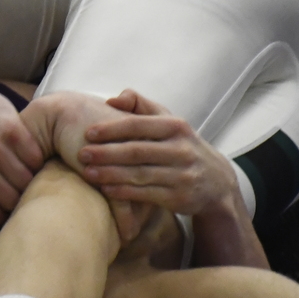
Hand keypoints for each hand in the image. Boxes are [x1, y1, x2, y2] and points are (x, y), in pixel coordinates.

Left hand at [0, 79, 44, 226]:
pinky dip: (35, 160)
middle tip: (15, 191)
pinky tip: (26, 157)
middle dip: (15, 199)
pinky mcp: (11, 128)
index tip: (0, 206)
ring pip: (25, 179)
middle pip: (10, 199)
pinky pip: (34, 157)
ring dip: (27, 180)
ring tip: (22, 176)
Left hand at [76, 89, 237, 215]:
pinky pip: (147, 195)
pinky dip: (125, 192)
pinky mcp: (180, 198)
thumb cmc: (180, 146)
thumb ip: (140, 106)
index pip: (139, 125)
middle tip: (81, 154)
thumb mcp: (168, 122)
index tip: (88, 132)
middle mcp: (181, 150)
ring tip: (87, 173)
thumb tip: (111, 99)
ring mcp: (182, 175)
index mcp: (176, 127)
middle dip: (107, 153)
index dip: (111, 128)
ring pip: (140, 174)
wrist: (217, 183)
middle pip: (137, 151)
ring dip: (111, 174)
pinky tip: (105, 190)